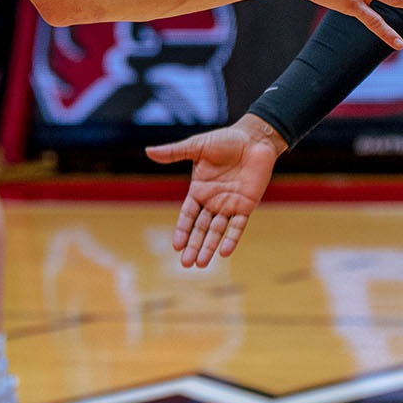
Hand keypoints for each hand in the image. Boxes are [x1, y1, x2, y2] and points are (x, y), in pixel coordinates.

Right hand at [145, 114, 286, 266]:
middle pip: (200, 228)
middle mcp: (213, 201)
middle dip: (194, 246)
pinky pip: (238, 225)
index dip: (182, 231)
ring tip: (201, 264)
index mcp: (199, 190)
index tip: (176, 246)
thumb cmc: (226, 140)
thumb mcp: (197, 146)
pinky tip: (224, 252)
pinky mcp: (247, 205)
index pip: (188, 215)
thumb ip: (174, 152)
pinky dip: (232, 238)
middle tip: (186, 264)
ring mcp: (230, 205)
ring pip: (217, 231)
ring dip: (209, 247)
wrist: (255, 138)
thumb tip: (148, 151)